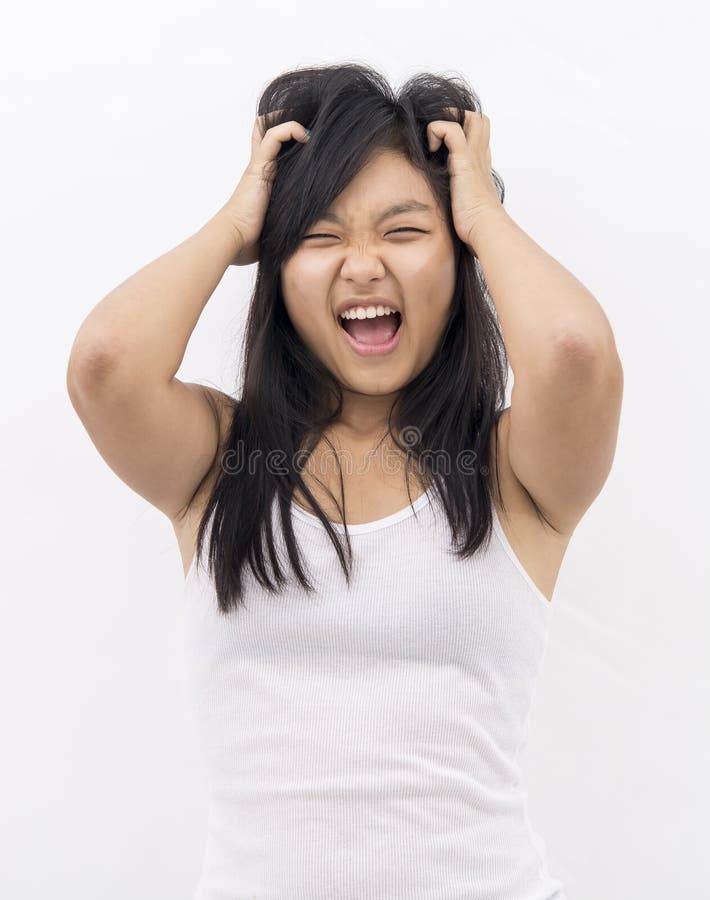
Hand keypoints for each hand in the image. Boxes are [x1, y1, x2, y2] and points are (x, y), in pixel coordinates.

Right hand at [220, 113, 310, 265]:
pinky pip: (273, 137)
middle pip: (264, 130)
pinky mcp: (259, 168)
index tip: (308, 142)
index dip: (286, 137)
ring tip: (310, 132)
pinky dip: (290, 129)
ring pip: (268, 126)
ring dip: (291, 121)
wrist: (232, 240)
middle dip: (285, 122)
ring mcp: (258, 166)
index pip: (269, 149)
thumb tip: (309, 236)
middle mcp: (258, 169)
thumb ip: (286, 222)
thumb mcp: (275, 227)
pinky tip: (305, 137)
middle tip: (307, 130)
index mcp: (261, 181)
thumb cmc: (249, 242)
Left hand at [426, 109, 503, 250]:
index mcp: (481, 167)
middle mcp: (480, 157)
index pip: (478, 136)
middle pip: (478, 119)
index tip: (441, 149)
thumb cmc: (475, 227)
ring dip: (446, 119)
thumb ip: (455, 198)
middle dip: (455, 118)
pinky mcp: (464, 160)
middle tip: (438, 139)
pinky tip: (431, 151)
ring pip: (468, 116)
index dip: (461, 132)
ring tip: (434, 142)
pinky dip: (436, 131)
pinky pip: (449, 128)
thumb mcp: (464, 207)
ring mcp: (474, 156)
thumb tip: (442, 205)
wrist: (485, 230)